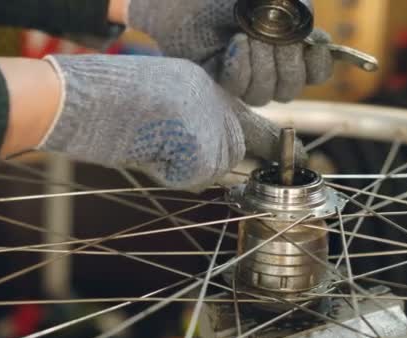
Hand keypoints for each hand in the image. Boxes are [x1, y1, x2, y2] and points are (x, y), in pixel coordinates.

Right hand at [39, 54, 283, 189]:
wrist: (104, 95)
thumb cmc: (121, 92)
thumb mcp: (169, 95)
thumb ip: (196, 116)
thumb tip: (205, 144)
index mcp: (217, 92)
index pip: (260, 129)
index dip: (279, 149)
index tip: (302, 161)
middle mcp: (226, 113)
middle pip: (229, 156)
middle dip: (204, 159)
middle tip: (168, 143)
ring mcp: (218, 136)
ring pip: (207, 170)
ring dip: (181, 164)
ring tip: (151, 137)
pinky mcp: (206, 158)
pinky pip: (190, 176)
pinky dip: (169, 171)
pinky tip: (150, 147)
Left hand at [128, 0, 333, 105]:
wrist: (193, 2)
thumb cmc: (236, 1)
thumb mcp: (275, 1)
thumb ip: (299, 15)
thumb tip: (316, 42)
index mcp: (291, 52)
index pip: (316, 74)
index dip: (318, 65)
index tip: (312, 46)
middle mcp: (270, 73)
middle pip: (290, 88)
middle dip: (284, 59)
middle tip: (270, 33)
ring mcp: (246, 83)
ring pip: (265, 94)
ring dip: (259, 63)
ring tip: (246, 35)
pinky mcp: (221, 86)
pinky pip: (240, 89)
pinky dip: (240, 66)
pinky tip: (235, 44)